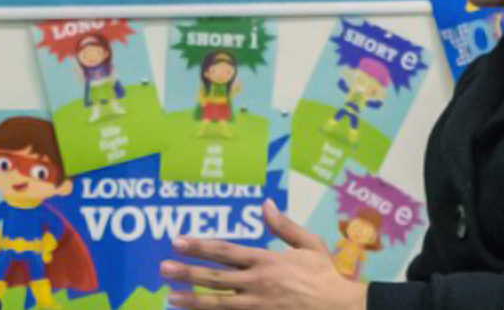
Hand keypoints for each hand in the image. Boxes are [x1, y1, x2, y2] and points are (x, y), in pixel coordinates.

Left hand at [162, 199, 366, 309]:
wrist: (340, 308)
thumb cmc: (326, 276)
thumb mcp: (309, 244)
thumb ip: (284, 226)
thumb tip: (265, 205)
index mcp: (267, 261)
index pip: (226, 251)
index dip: (199, 246)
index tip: (178, 242)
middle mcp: (257, 283)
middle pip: (214, 278)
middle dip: (186, 273)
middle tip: (163, 269)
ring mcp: (257, 305)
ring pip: (217, 303)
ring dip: (192, 299)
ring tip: (170, 296)